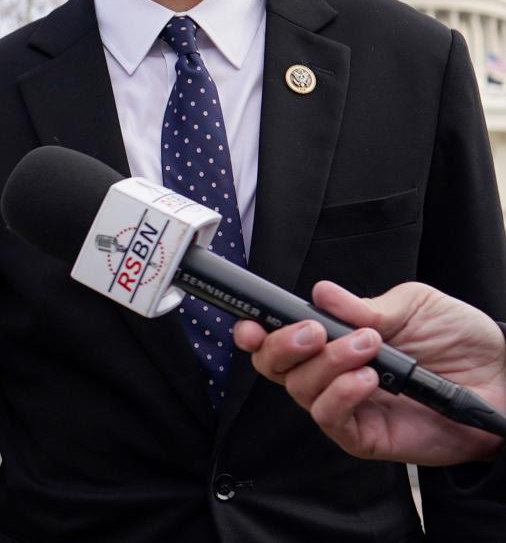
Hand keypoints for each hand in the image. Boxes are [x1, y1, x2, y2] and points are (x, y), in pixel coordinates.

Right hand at [233, 280, 505, 465]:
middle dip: (282, 346)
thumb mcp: (412, 306)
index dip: (255, 331)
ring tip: (368, 347)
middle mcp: (330, 373)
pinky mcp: (365, 437)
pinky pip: (332, 421)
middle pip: (274, 368)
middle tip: (314, 330)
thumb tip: (320, 294)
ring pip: (301, 391)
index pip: (277, 338)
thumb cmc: (460, 339)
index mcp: (332, 338)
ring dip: (326, 364)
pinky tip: (366, 379)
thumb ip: (364, 306)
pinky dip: (341, 395)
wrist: (504, 378)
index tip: (251, 322)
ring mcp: (346, 406)